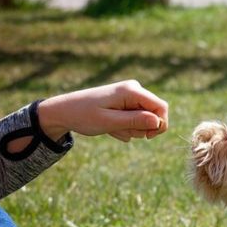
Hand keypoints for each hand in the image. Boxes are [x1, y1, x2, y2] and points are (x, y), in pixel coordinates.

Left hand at [37, 80, 168, 141]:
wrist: (65, 112)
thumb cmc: (84, 116)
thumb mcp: (109, 122)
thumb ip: (134, 121)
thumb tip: (158, 122)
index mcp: (132, 90)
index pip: (161, 107)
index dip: (160, 124)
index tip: (148, 137)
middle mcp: (134, 89)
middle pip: (154, 114)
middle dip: (142, 128)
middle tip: (122, 131)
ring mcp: (130, 96)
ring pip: (145, 119)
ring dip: (132, 129)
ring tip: (113, 128)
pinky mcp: (126, 103)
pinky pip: (136, 119)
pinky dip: (125, 127)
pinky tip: (111, 126)